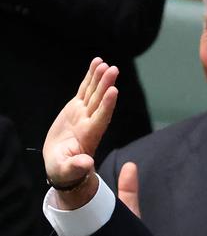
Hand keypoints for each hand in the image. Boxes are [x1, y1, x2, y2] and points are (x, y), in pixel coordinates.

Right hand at [42, 58, 118, 207]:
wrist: (63, 167)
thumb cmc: (66, 171)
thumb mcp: (69, 170)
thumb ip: (77, 166)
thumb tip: (86, 163)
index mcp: (89, 136)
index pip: (101, 118)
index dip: (107, 105)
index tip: (113, 91)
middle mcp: (89, 122)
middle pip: (99, 102)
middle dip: (105, 85)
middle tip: (112, 70)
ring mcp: (84, 114)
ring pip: (93, 93)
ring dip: (99, 78)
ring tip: (104, 63)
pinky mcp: (76, 109)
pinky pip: (84, 91)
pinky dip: (90, 78)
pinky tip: (96, 64)